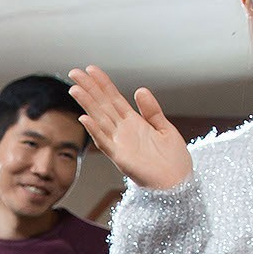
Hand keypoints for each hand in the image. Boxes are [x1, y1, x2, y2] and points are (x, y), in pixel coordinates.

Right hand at [66, 66, 191, 190]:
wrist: (179, 183)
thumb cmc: (174, 160)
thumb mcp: (165, 128)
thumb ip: (151, 110)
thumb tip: (139, 90)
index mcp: (134, 123)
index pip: (113, 98)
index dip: (102, 83)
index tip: (90, 69)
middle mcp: (123, 131)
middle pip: (102, 105)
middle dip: (88, 89)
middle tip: (73, 72)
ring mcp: (120, 144)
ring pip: (99, 120)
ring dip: (87, 105)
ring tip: (74, 90)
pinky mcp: (121, 158)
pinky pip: (105, 143)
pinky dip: (95, 131)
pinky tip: (85, 119)